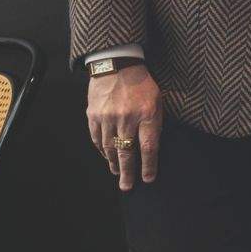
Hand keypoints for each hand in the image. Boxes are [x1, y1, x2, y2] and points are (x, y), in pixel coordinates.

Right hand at [86, 65, 161, 190]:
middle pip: (127, 153)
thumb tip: (150, 149)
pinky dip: (102, 149)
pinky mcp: (94, 115)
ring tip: (117, 172)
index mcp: (147, 113)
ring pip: (110, 148)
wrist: (116, 64)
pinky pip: (97, 138)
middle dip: (128, 173)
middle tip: (127, 187)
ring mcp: (108, 117)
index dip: (148, 166)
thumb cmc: (141, 84)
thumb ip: (154, 124)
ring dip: (113, 163)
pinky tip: (106, 155)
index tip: (148, 179)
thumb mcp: (157, 101)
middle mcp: (127, 118)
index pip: (148, 147)